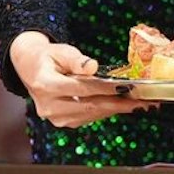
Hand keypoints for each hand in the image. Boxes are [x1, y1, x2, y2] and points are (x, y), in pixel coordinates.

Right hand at [10, 31, 153, 127]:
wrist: (30, 69)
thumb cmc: (48, 57)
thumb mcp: (60, 51)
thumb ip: (76, 60)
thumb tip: (92, 66)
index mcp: (46, 85)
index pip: (82, 88)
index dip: (107, 89)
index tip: (128, 88)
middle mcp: (49, 105)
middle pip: (90, 106)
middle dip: (119, 104)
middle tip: (143, 102)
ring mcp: (55, 117)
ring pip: (92, 114)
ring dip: (117, 109)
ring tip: (140, 104)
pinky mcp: (62, 122)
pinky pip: (89, 117)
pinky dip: (107, 111)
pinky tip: (122, 106)